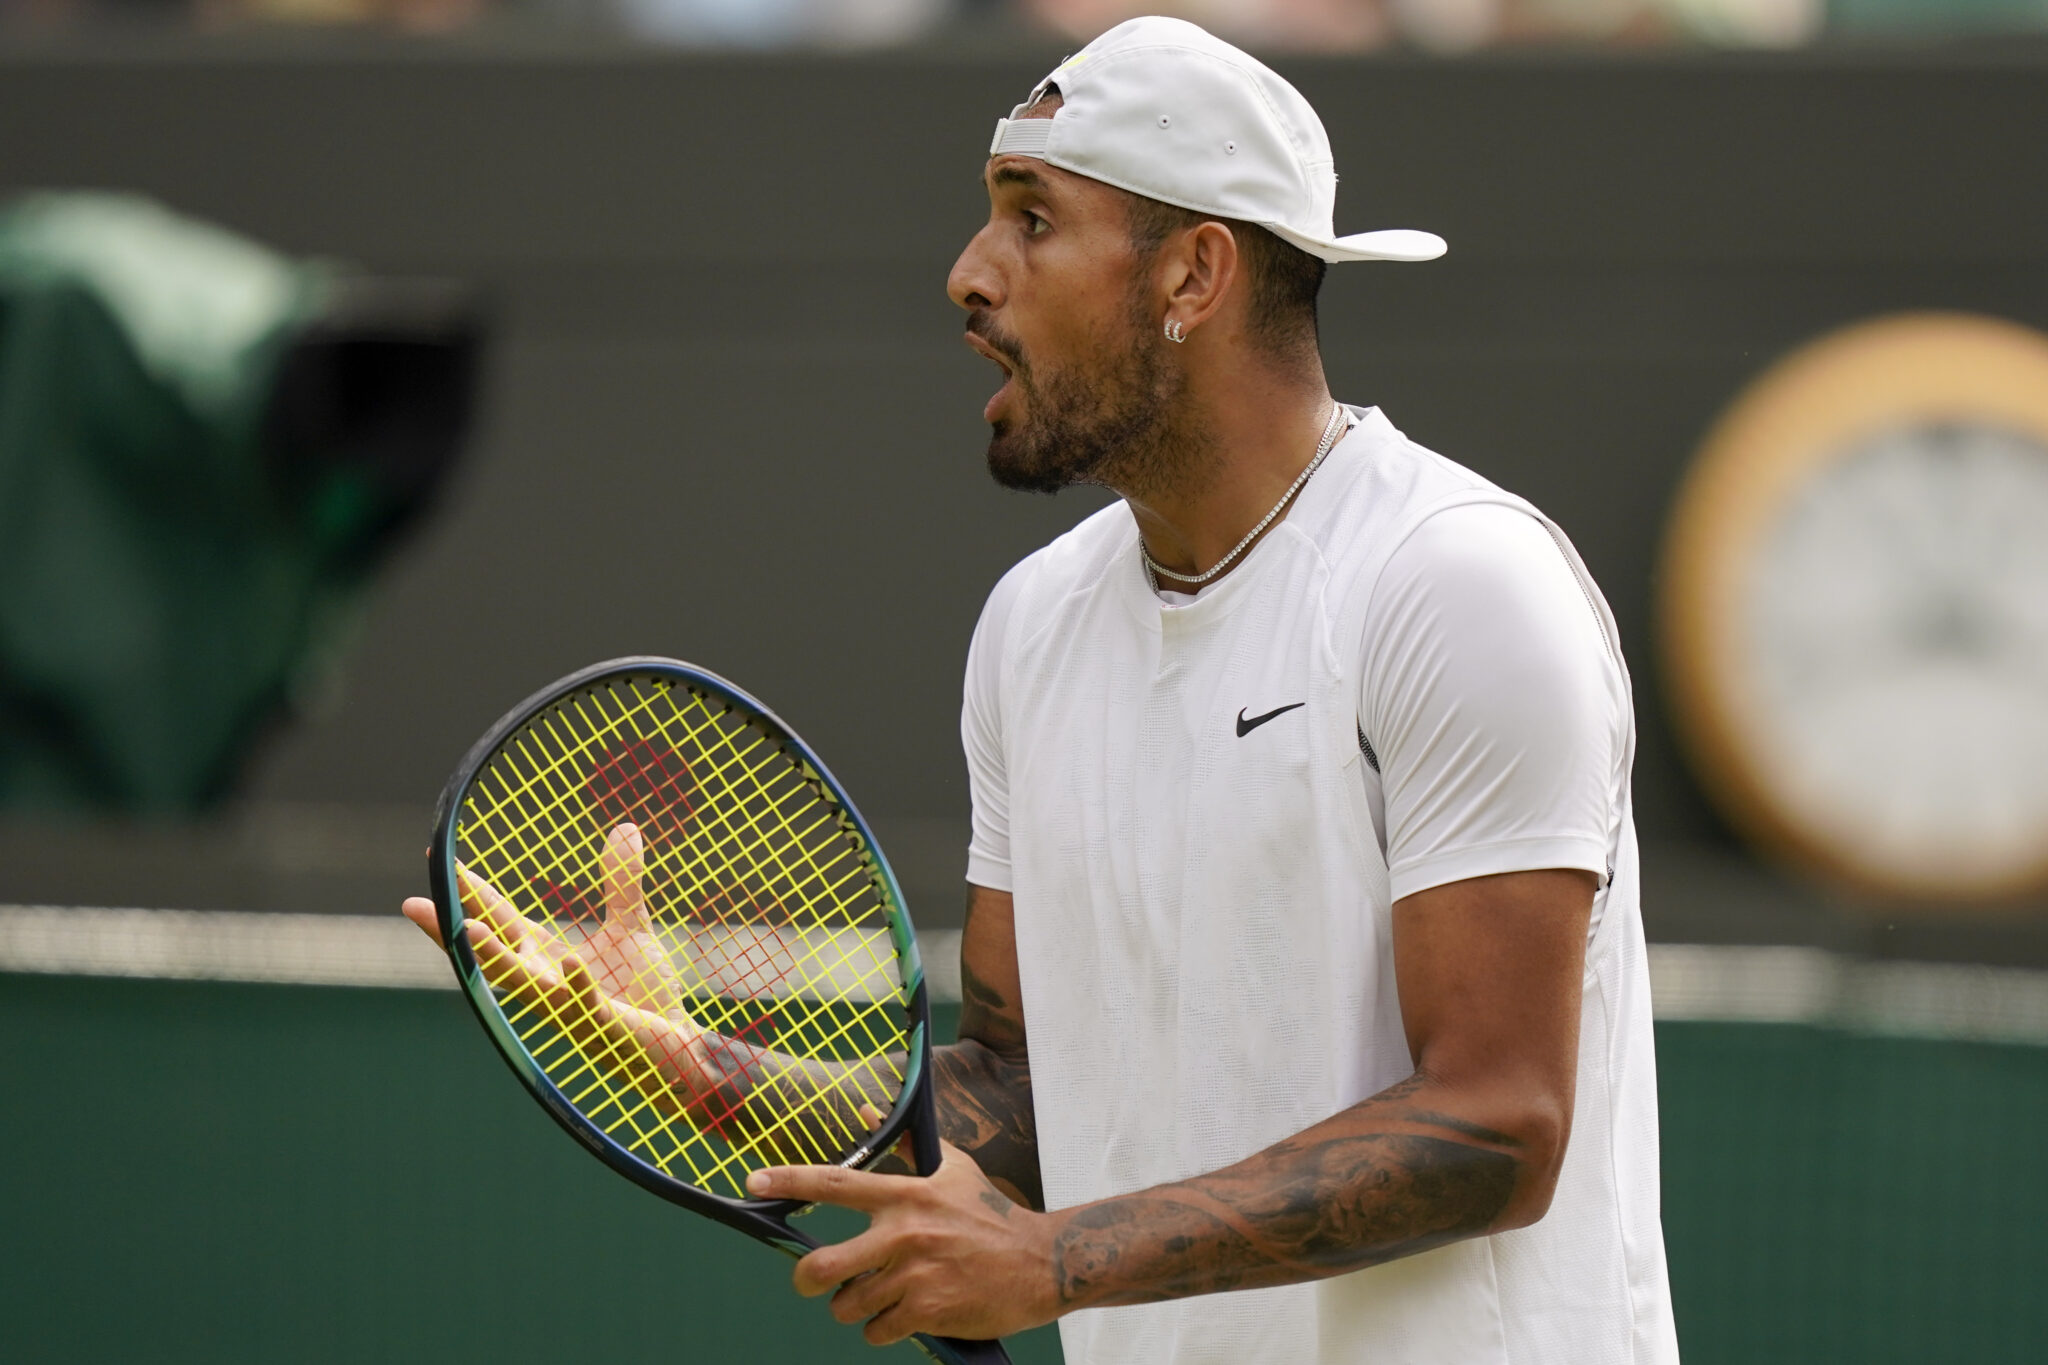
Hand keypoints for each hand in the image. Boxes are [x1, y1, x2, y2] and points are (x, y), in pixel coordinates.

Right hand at [401, 825, 724, 1122]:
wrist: (677, 1048)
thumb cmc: (644, 996)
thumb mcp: (629, 931)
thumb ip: (621, 885)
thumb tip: (624, 828)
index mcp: (545, 958)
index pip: (498, 919)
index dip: (467, 891)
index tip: (436, 859)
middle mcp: (546, 983)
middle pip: (490, 954)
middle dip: (451, 932)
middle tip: (413, 904)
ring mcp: (570, 1007)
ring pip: (523, 984)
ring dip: (495, 959)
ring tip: (469, 928)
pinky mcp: (603, 1023)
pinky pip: (584, 1004)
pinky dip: (576, 984)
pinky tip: (569, 961)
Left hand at [747, 1137, 1059, 1344]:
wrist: (1041, 1262)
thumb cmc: (993, 1215)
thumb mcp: (955, 1169)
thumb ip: (909, 1146)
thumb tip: (864, 1110)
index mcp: (906, 1196)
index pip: (836, 1183)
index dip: (790, 1181)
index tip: (754, 1183)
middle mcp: (904, 1234)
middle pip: (823, 1265)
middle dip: (806, 1280)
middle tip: (811, 1282)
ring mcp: (914, 1276)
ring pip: (848, 1306)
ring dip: (856, 1308)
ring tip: (880, 1298)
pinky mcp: (927, 1311)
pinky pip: (877, 1331)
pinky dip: (883, 1330)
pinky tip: (905, 1316)